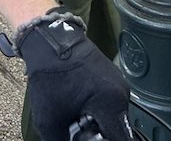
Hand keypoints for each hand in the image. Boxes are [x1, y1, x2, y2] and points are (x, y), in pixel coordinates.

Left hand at [16, 12, 131, 140]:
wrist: (48, 39)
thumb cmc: (50, 75)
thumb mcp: (49, 119)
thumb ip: (61, 140)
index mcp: (112, 104)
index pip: (120, 139)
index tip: (90, 139)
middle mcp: (121, 92)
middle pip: (117, 127)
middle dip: (100, 132)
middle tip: (79, 128)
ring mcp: (117, 80)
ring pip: (113, 114)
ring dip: (98, 119)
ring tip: (76, 115)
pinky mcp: (110, 74)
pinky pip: (109, 100)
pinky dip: (97, 106)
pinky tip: (79, 103)